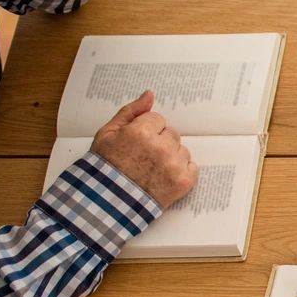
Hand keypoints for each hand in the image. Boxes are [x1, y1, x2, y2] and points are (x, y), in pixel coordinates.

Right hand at [88, 91, 196, 205]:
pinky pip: (191, 167)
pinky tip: (163, 177)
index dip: (145, 130)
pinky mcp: (183, 182)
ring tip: (151, 169)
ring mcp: (174, 165)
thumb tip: (150, 94)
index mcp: (141, 132)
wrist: (107, 202)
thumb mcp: (107, 134)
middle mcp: (161, 147)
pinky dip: (181, 171)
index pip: (157, 119)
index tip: (135, 143)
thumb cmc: (105, 167)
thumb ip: (131, 111)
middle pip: (171, 134)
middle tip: (142, 157)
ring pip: (181, 150)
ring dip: (171, 156)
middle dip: (159, 142)